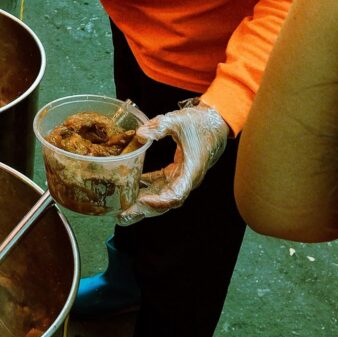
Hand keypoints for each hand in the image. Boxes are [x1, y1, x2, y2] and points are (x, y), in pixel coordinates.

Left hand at [117, 103, 229, 223]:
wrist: (215, 122)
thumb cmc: (200, 123)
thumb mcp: (179, 120)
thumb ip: (159, 127)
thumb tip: (139, 134)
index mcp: (191, 172)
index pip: (175, 195)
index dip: (159, 202)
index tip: (142, 201)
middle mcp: (186, 180)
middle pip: (165, 202)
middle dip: (144, 210)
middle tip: (122, 215)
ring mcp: (181, 178)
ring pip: (161, 196)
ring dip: (142, 202)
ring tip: (122, 208)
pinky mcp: (176, 172)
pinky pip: (159, 184)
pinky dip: (145, 186)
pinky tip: (130, 184)